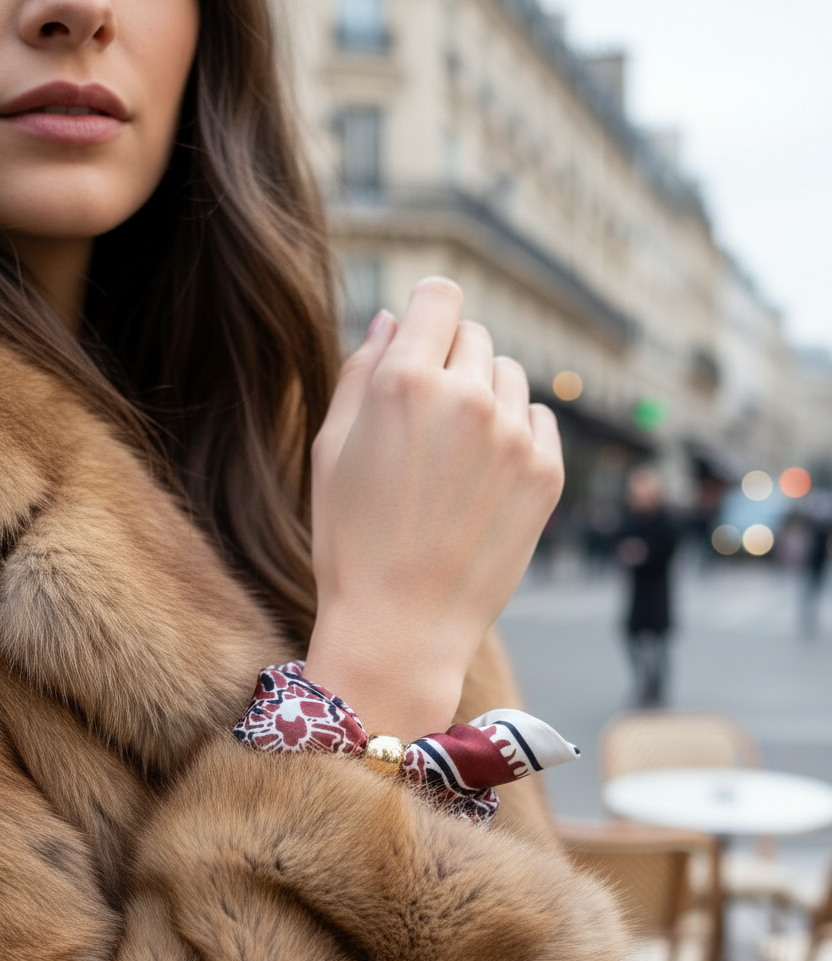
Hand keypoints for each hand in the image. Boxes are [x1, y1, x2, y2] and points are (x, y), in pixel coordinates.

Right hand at [305, 277, 563, 741]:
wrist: (401, 627)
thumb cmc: (352, 541)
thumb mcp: (331, 451)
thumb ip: (359, 372)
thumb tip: (391, 320)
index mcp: (404, 382)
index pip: (440, 296)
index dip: (427, 316)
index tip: (421, 344)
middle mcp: (466, 398)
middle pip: (474, 336)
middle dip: (451, 363)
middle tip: (426, 425)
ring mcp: (513, 436)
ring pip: (510, 376)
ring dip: (485, 397)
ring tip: (454, 458)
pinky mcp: (546, 473)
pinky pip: (539, 419)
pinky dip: (516, 434)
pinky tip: (484, 478)